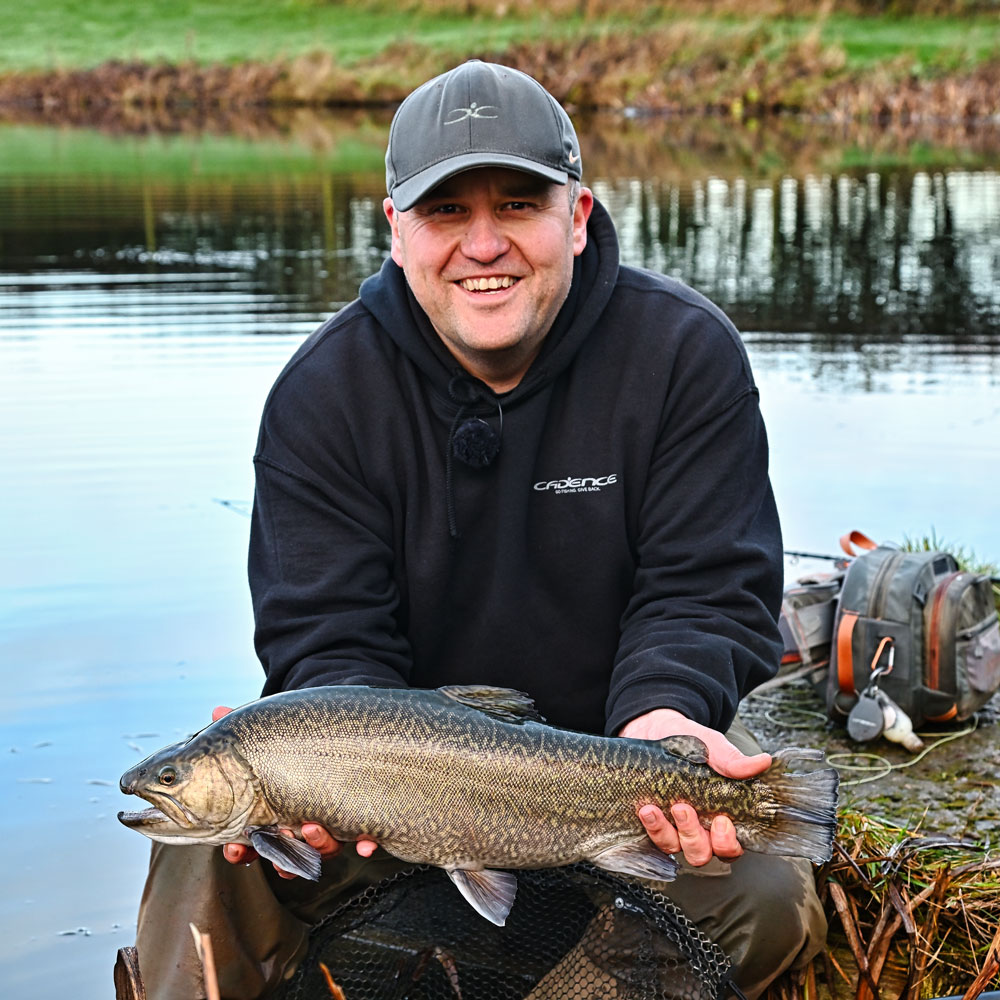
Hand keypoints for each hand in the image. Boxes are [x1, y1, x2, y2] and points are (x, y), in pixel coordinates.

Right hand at [212, 705, 378, 877]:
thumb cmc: (297, 743)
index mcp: (275, 813)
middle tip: (280, 835)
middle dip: (281, 853)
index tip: (235, 848)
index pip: (253, 841)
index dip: (241, 850)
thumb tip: (218, 711)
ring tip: (312, 827)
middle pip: (289, 851)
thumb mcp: (272, 736)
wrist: (341, 733)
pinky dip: (364, 844)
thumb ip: (247, 731)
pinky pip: (365, 839)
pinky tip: (365, 845)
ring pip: (325, 847)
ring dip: (318, 844)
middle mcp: (303, 825)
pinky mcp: (361, 819)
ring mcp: (332, 825)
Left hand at [617, 708, 770, 867]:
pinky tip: (647, 810)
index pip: (730, 846)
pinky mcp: (652, 822)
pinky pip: (651, 838)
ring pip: (675, 848)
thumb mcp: (712, 747)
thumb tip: (763, 762)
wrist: (654, 729)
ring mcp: (673, 827)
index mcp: (721, 814)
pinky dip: (650, 827)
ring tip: (655, 809)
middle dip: (694, 838)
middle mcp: (699, 827)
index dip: (728, 843)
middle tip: (684, 809)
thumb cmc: (689, 743)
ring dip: (666, 833)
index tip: (722, 821)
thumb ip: (732, 760)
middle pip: (702, 853)